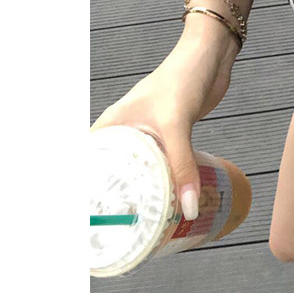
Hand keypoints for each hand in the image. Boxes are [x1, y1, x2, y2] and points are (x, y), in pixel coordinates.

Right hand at [91, 18, 238, 218]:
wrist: (211, 56)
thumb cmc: (183, 76)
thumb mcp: (176, 123)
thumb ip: (182, 164)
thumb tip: (189, 208)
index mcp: (112, 126)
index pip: (87, 166)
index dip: (82, 196)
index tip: (84, 225)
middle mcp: (126, 132)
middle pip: (113, 174)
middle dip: (114, 203)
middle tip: (117, 236)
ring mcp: (149, 135)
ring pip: (141, 173)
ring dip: (143, 196)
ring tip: (143, 228)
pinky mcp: (171, 137)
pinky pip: (163, 167)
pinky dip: (165, 185)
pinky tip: (171, 204)